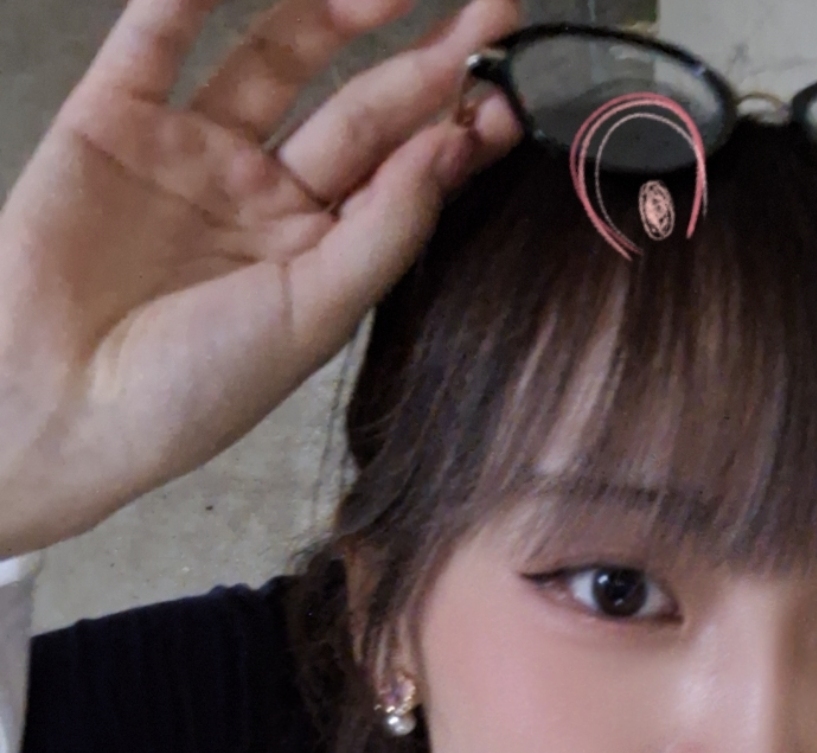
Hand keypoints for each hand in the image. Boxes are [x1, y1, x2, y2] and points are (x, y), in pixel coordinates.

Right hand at [0, 0, 522, 556]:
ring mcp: (194, 152)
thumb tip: (457, 143)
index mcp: (322, 254)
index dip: (458, 127)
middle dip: (426, 58)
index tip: (512, 85)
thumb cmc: (194, 388)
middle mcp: (267, 197)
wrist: (60, 405)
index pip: (405, 174)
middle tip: (494, 9)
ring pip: (274, 57)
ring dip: (332, 10)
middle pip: (361, 109)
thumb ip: (386, 228)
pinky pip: (156, 36)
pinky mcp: (113, 120)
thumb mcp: (315, 315)